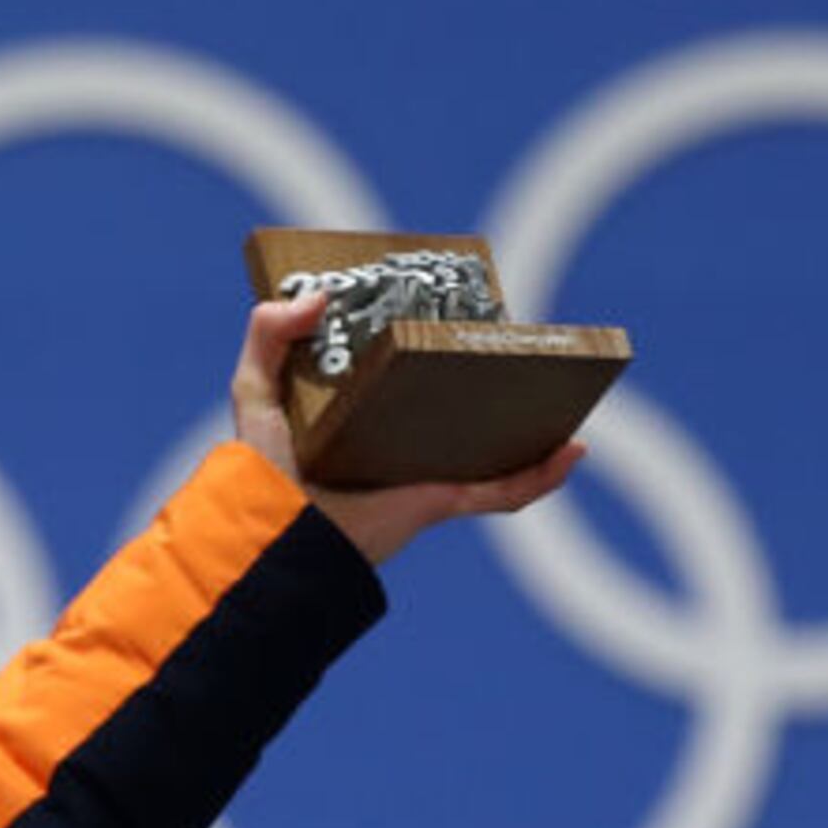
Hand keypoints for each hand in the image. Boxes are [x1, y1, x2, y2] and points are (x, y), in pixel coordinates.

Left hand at [228, 288, 584, 566]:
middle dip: (494, 379)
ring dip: (533, 422)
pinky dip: (541, 475)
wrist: (276, 530)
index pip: (404, 376)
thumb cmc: (262, 470)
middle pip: (458, 407)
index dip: (431, 345)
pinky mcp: (442, 499)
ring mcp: (425, 471)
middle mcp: (398, 442)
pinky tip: (572, 450)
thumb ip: (268, 335)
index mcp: (361, 414)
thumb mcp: (255, 392)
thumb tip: (318, 297)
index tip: (457, 306)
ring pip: (494, 446)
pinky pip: (504, 491)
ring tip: (564, 387)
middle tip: (516, 340)